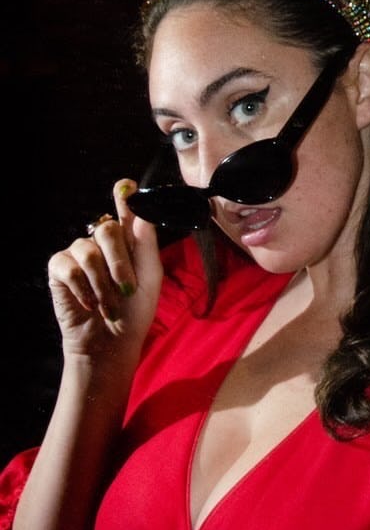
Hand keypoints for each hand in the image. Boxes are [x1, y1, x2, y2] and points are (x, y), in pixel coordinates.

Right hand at [47, 179, 162, 362]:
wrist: (112, 343)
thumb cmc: (135, 312)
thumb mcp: (150, 278)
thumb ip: (146, 244)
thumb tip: (143, 212)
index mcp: (128, 242)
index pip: (125, 212)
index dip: (124, 196)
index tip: (126, 185)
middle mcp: (101, 244)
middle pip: (106, 228)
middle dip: (119, 261)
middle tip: (126, 288)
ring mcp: (78, 255)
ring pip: (89, 250)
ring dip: (102, 283)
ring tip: (108, 304)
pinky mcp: (59, 271)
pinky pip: (69, 267)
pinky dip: (82, 288)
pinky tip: (89, 303)